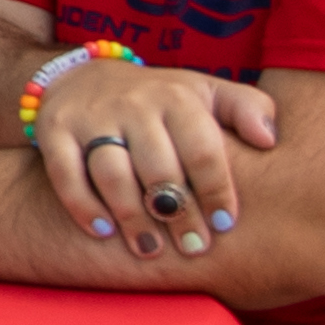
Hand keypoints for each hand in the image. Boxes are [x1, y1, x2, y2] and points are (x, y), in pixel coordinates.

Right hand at [23, 59, 280, 261]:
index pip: (202, 149)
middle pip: (159, 167)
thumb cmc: (161, 99)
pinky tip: (104, 232)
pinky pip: (66, 175)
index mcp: (178, 97)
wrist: (83, 75)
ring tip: (150, 249)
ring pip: (113, 174)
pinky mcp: (55, 131)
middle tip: (193, 248)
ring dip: (134, 218)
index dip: (216, 190)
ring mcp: (92, 117)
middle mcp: (134, 104)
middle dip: (179, 214)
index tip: (224, 224)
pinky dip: (83, 206)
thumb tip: (269, 140)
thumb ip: (248, 108)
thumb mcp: (207, 91)